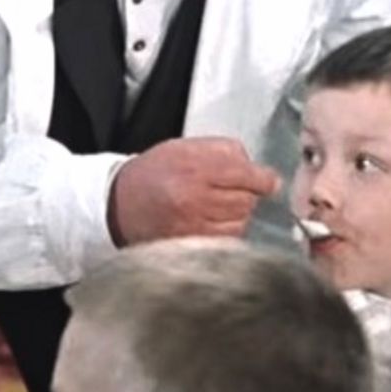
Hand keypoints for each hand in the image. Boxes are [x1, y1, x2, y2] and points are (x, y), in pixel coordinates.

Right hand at [107, 137, 280, 246]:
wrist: (121, 203)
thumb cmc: (155, 172)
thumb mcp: (186, 147)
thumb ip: (225, 151)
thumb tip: (259, 170)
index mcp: (194, 167)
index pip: (247, 175)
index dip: (264, 180)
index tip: (269, 182)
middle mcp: (194, 198)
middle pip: (247, 201)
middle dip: (248, 196)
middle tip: (235, 191)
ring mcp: (193, 225)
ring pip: (241, 222)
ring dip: (239, 215)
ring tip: (221, 207)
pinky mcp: (191, 245)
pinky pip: (228, 240)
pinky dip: (229, 231)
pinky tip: (216, 222)